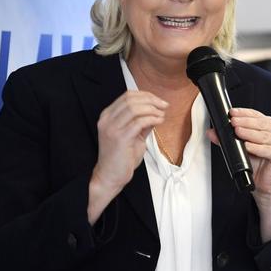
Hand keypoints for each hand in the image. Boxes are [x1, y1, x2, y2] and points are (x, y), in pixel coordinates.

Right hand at [87, 90, 166, 222]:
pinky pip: (139, 122)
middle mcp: (107, 119)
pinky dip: (152, 119)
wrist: (110, 176)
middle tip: (164, 106)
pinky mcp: (120, 138)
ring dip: (152, 109)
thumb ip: (141, 123)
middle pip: (131, 99)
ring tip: (162, 114)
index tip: (159, 101)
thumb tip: (156, 112)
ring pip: (135, 108)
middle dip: (151, 100)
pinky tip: (159, 121)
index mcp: (107, 116)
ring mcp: (112, 128)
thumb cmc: (121, 158)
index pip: (127, 96)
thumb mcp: (132, 136)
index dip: (145, 95)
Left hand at [206, 107, 270, 240]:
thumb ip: (226, 139)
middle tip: (233, 122)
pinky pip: (269, 150)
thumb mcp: (239, 148)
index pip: (257, 115)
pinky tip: (248, 146)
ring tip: (238, 132)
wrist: (265, 184)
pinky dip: (257, 148)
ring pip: (264, 136)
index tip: (232, 112)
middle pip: (261, 124)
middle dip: (245, 122)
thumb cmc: (256, 164)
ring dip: (250, 133)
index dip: (244, 113)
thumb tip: (211, 132)